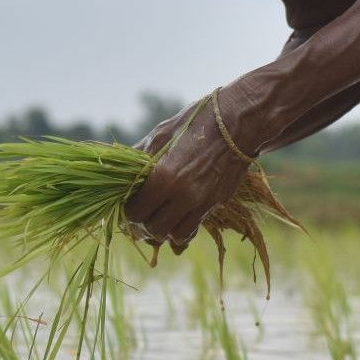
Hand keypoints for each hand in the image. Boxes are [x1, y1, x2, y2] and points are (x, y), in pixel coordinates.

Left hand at [124, 82, 267, 248]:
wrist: (239, 123)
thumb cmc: (197, 122)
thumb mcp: (162, 134)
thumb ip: (139, 156)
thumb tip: (119, 169)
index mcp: (165, 176)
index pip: (135, 211)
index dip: (128, 210)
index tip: (130, 202)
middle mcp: (183, 195)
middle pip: (153, 229)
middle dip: (143, 223)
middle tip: (142, 212)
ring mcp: (202, 202)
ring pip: (174, 236)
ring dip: (164, 229)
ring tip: (160, 215)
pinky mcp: (216, 204)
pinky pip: (193, 229)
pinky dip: (182, 229)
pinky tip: (178, 215)